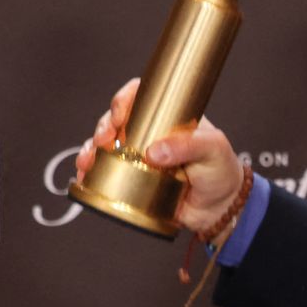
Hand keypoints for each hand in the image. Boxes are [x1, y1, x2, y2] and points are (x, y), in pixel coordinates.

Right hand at [75, 77, 245, 239]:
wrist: (219, 210)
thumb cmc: (221, 171)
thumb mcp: (213, 150)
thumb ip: (188, 146)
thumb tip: (154, 151)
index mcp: (170, 118)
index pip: (142, 96)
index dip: (126, 98)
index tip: (120, 113)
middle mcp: (150, 134)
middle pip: (116, 119)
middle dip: (103, 125)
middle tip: (104, 139)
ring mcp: (138, 156)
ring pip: (105, 144)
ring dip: (90, 148)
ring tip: (88, 160)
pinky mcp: (131, 178)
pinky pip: (104, 170)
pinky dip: (90, 171)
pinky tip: (85, 175)